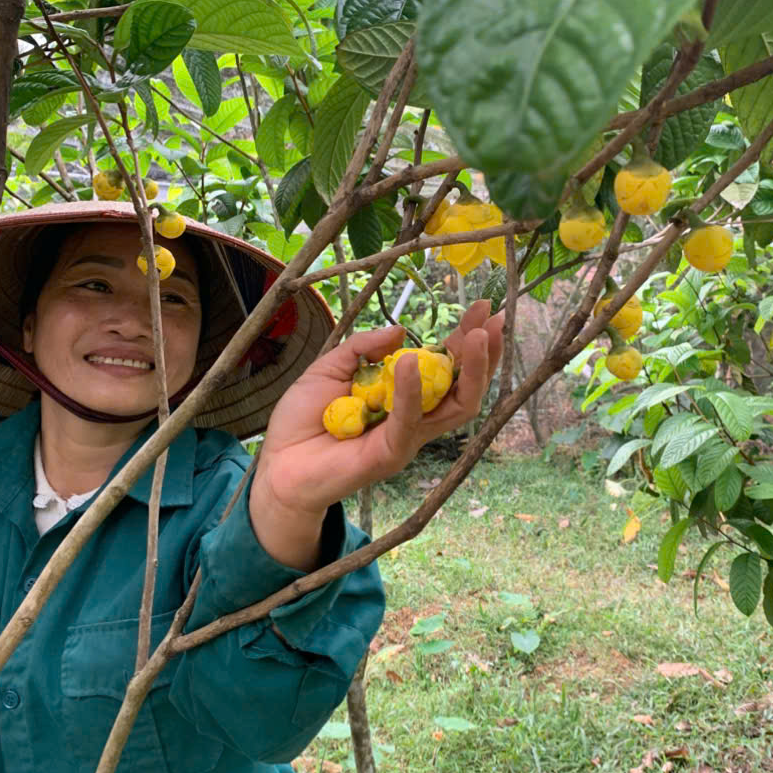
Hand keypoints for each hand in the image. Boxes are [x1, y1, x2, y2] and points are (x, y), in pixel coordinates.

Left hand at [248, 301, 504, 556]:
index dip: (466, 339)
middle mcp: (415, 418)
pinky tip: (411, 360)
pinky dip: (412, 390)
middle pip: (465, 387)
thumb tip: (400, 330)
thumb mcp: (330, 368)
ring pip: (456, 407)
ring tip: (476, 336)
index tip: (483, 309)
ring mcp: (408, 438)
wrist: (277, 463)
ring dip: (470, 370)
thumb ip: (363, 349)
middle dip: (484, 353)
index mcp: (404, 396)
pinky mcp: (391, 454)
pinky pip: (409, 421)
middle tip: (495, 319)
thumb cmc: (303, 420)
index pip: (447, 366)